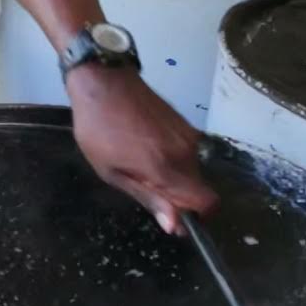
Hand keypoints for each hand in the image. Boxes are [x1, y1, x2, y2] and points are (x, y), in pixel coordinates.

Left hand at [67, 65, 217, 235]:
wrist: (103, 80)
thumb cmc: (99, 128)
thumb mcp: (111, 172)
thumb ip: (148, 198)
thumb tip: (175, 225)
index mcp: (167, 168)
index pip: (207, 202)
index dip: (195, 216)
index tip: (173, 216)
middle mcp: (185, 151)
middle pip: (197, 187)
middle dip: (178, 195)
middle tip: (142, 183)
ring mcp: (188, 134)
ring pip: (192, 169)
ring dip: (173, 175)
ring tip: (139, 160)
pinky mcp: (185, 122)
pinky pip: (186, 151)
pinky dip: (172, 156)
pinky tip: (145, 145)